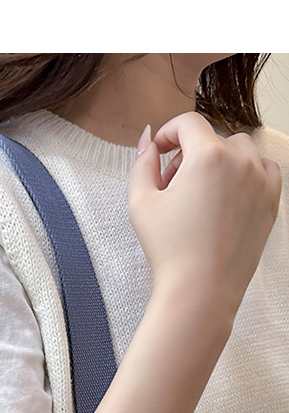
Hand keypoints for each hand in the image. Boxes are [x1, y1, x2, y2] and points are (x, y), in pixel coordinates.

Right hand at [128, 111, 281, 314]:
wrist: (200, 289)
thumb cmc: (170, 249)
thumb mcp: (141, 201)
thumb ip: (142, 163)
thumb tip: (148, 140)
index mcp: (209, 156)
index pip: (188, 123)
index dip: (168, 132)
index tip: (160, 151)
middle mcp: (241, 162)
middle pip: (213, 138)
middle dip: (189, 154)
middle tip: (172, 185)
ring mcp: (261, 181)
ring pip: (241, 150)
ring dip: (219, 159)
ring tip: (201, 190)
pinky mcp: (271, 201)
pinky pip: (265, 169)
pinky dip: (247, 172)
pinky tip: (226, 194)